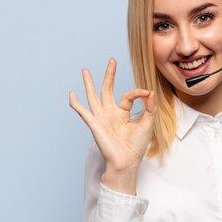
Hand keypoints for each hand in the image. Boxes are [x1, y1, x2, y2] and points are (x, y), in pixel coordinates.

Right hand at [69, 58, 154, 193]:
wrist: (126, 161)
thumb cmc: (136, 147)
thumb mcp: (147, 124)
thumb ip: (149, 108)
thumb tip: (151, 92)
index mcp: (122, 114)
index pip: (128, 96)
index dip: (138, 92)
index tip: (146, 92)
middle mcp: (110, 114)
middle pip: (107, 90)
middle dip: (109, 75)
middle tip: (111, 60)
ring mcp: (101, 118)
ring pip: (93, 97)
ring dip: (89, 83)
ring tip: (85, 70)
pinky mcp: (94, 124)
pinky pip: (83, 112)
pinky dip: (76, 104)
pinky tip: (71, 94)